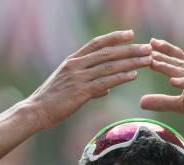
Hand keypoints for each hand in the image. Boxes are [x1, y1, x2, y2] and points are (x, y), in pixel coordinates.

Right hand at [28, 30, 151, 130]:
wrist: (36, 111)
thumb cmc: (52, 100)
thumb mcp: (69, 87)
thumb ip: (90, 85)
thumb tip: (106, 88)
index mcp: (72, 61)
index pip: (97, 43)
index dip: (114, 37)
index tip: (131, 33)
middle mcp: (76, 65)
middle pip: (107, 53)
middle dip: (129, 49)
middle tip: (147, 47)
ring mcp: (78, 78)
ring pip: (109, 66)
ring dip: (130, 62)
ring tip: (147, 60)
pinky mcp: (80, 92)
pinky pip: (105, 82)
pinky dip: (120, 78)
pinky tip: (133, 75)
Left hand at [140, 38, 183, 137]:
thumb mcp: (182, 106)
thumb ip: (163, 102)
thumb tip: (141, 102)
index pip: (176, 58)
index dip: (163, 50)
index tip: (148, 45)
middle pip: (177, 61)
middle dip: (161, 55)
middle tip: (145, 48)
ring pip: (183, 71)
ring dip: (168, 67)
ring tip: (152, 62)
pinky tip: (172, 82)